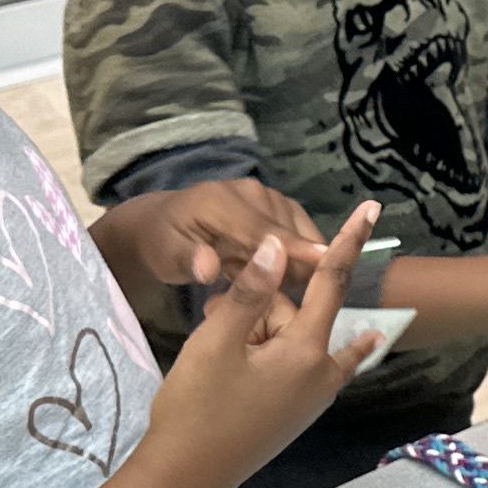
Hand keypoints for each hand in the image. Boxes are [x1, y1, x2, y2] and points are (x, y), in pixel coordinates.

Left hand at [90, 177, 322, 317]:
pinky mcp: (279, 205)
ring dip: (292, 262)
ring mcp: (268, 196)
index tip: (323, 261)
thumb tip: (208, 268)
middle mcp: (251, 191)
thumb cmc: (165, 243)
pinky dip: (294, 256)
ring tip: (266, 285)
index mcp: (220, 201)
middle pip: (288, 231)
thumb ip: (188, 260)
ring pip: (300, 232)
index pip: (261, 228)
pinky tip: (273, 273)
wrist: (164, 222)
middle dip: (289, 264)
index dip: (292, 246)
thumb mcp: (166, 256)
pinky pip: (299, 233)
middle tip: (266, 296)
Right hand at [142, 207, 385, 487]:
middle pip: (296, 314)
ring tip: (213, 349)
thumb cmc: (197, 408)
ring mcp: (310, 399)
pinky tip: (275, 346)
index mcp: (307, 353)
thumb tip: (279, 248)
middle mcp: (320, 375)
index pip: (331, 282)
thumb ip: (250, 293)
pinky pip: (293, 365)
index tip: (371, 208)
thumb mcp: (216, 342)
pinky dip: (275, 352)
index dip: (348, 241)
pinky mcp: (294, 413)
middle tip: (211, 320)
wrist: (186, 477)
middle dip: (260, 307)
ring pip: (289, 340)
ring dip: (256, 333)